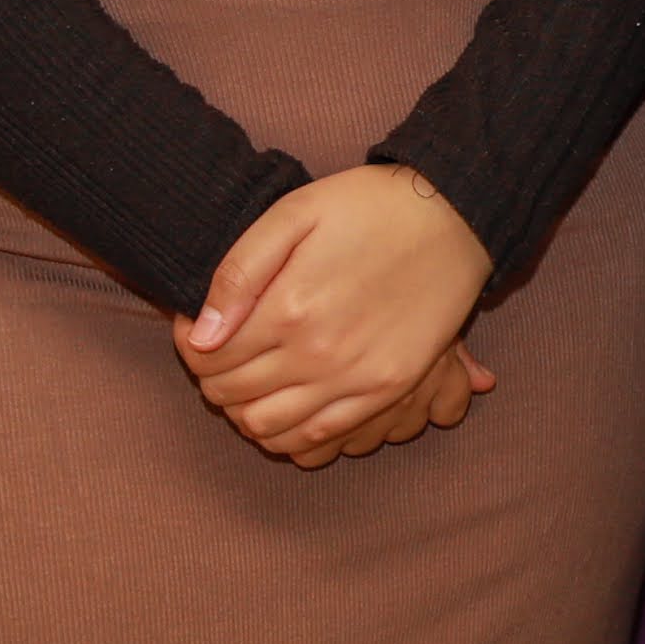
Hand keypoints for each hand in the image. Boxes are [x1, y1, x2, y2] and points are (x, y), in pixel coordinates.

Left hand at [178, 165, 493, 458]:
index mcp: (288, 308)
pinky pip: (317, 437)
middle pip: (230, 394)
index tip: (198, 327)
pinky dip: (285, 433)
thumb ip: (239, 273)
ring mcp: (355, 379)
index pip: (206, 357)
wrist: (454, 215)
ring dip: (243, 409)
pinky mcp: (387, 389)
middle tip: (221, 352)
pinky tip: (284, 403)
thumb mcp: (293, 214)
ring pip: (266, 426)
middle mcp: (318, 354)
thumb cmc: (368, 206)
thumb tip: (202, 334)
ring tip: (250, 379)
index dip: (190, 345)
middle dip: (212, 377)